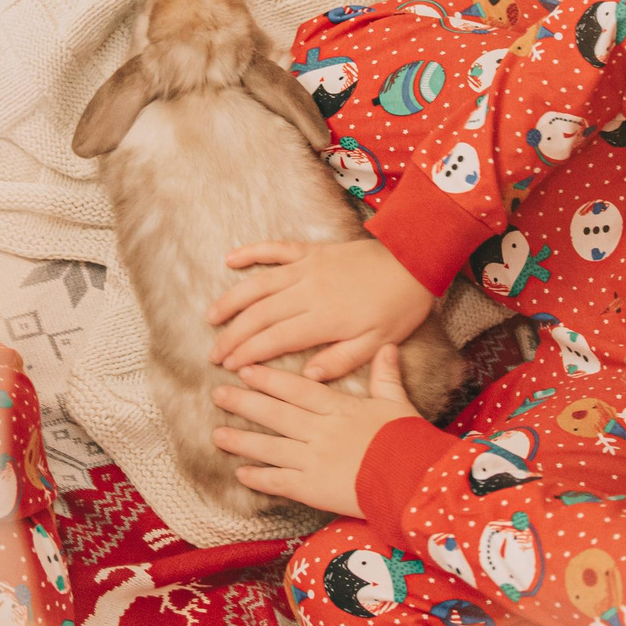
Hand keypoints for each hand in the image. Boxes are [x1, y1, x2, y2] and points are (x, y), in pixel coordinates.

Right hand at [208, 239, 434, 378]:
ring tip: (211, 318)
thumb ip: (341, 360)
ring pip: (258, 284)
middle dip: (232, 336)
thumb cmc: (399, 307)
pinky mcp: (311, 251)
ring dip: (231, 301)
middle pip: (259, 315)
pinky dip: (250, 252)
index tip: (229, 367)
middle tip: (214, 354)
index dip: (248, 354)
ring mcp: (307, 267)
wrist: (414, 261)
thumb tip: (309, 376)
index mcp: (324, 319)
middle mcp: (309, 291)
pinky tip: (230, 260)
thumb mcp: (378, 343)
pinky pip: (274, 249)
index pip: (274, 339)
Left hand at [210, 344, 428, 517]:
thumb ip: (386, 376)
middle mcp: (320, 431)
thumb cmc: (408, 440)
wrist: (413, 480)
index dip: (268, 378)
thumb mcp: (397, 403)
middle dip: (244, 403)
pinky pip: (280, 482)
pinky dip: (259, 478)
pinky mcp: (313, 489)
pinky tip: (241, 474)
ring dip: (241, 440)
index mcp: (338, 408)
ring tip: (217, 434)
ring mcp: (314, 460)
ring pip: (270, 447)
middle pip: (275, 414)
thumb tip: (387, 347)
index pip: (296, 389)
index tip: (244, 369)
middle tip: (217, 394)